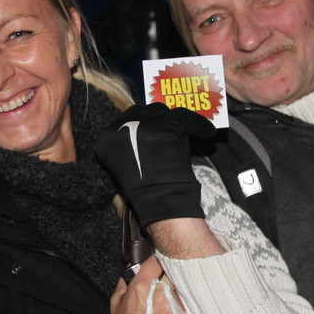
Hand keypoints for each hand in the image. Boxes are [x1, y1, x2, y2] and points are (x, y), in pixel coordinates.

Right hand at [96, 103, 215, 226]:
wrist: (156, 201)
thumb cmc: (144, 190)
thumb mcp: (126, 162)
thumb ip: (130, 142)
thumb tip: (148, 126)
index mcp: (106, 138)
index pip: (127, 117)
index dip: (145, 121)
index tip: (158, 125)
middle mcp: (119, 127)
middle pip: (144, 111)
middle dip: (159, 119)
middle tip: (172, 127)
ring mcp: (141, 126)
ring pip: (163, 112)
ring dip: (175, 121)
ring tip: (187, 129)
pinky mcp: (162, 128)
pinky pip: (184, 118)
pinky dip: (198, 125)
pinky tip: (207, 132)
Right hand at [110, 257, 179, 313]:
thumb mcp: (115, 302)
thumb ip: (124, 282)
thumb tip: (132, 269)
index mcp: (142, 288)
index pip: (155, 261)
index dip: (155, 259)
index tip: (155, 262)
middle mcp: (160, 294)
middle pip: (171, 271)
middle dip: (167, 271)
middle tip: (162, 276)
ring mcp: (173, 306)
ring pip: (179, 285)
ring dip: (174, 286)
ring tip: (166, 293)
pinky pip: (184, 300)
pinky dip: (179, 300)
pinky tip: (171, 306)